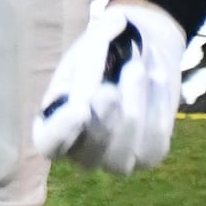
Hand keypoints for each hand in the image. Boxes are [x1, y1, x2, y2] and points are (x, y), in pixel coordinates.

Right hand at [31, 0, 188, 174]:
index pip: (48, 144)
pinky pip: (154, 144)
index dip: (61, 133)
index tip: (79, 108)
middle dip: (103, 121)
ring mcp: (115, 159)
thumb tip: (87, 98)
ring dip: (132, 110)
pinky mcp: (148, 155)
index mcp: (53, 125)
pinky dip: (157, 107)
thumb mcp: (93, 46)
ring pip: (122, 155)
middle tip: (110, 89)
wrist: (144, 49)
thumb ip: (88, 66)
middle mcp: (81, 151)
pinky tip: (156, 78)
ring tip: (136, 68)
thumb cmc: (106, 50)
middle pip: (88, 158)